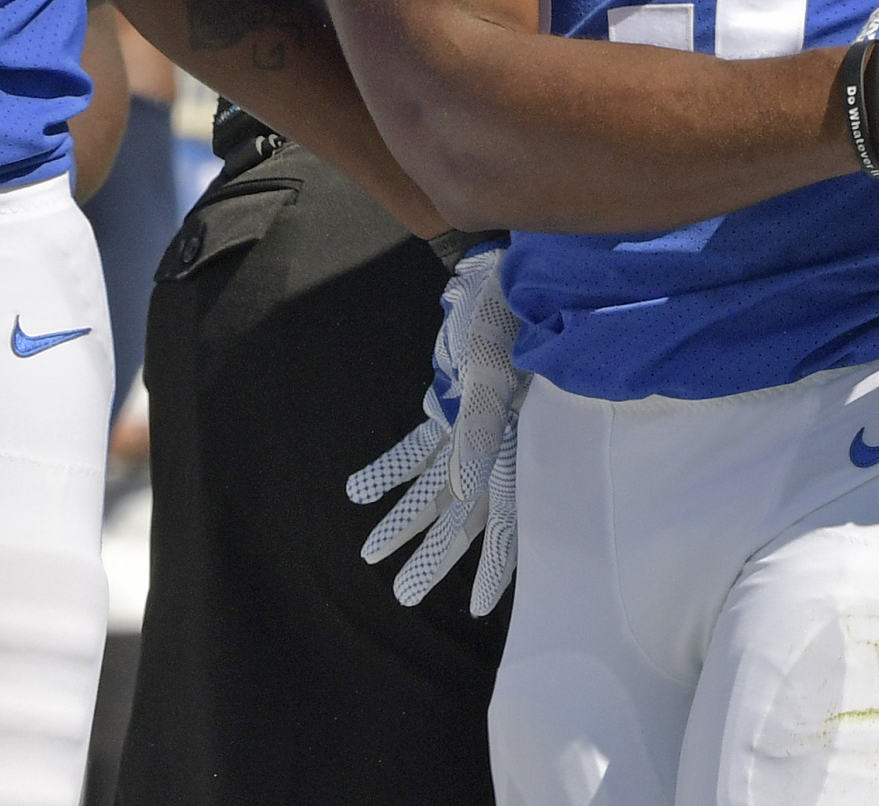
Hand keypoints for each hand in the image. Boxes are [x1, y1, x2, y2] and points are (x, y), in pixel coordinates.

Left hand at [348, 240, 526, 614]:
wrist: (500, 271)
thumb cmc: (505, 317)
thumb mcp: (494, 372)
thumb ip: (481, 432)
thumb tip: (463, 491)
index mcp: (522, 442)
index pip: (508, 517)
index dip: (496, 565)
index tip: (482, 608)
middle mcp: (499, 443)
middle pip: (464, 513)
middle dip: (433, 555)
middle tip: (404, 596)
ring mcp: (472, 426)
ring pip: (434, 487)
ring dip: (403, 519)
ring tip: (369, 554)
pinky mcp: (449, 404)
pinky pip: (416, 447)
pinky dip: (387, 469)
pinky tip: (357, 492)